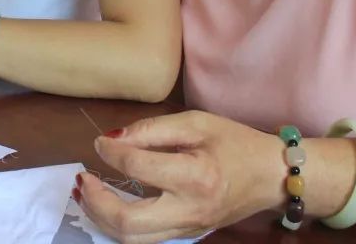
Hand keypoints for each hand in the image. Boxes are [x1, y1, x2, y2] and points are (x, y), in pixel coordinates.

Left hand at [76, 110, 279, 243]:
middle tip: (84, 179)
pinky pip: (144, 239)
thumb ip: (151, 129)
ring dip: (101, 218)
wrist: (272, 177)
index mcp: (195, 176)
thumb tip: (112, 138)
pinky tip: (107, 204)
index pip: (138, 167)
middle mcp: (190, 210)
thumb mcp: (196, 122)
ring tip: (87, 193)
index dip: (110, 152)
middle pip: (128, 222)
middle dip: (96, 202)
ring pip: (131, 240)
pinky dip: (118, 224)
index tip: (100, 142)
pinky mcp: (186, 236)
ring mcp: (188, 230)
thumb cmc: (235, 143)